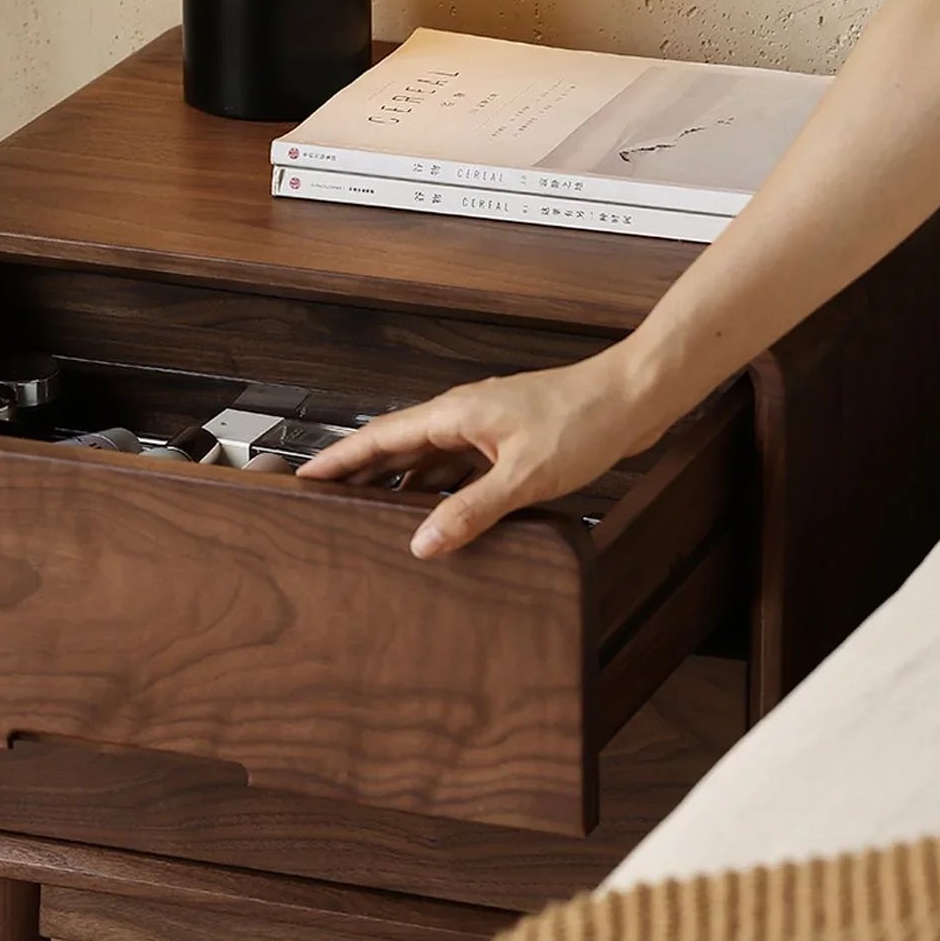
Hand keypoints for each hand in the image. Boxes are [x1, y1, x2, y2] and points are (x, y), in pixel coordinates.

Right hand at [297, 345, 669, 558]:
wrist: (634, 397)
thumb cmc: (585, 420)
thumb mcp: (524, 476)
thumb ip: (471, 511)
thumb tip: (424, 543)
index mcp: (454, 414)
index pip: (379, 436)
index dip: (339, 459)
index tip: (305, 477)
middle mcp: (463, 416)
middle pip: (396, 447)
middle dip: (360, 474)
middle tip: (327, 503)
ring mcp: (485, 427)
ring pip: (427, 458)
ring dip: (400, 484)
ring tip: (375, 516)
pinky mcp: (508, 440)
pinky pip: (458, 466)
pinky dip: (440, 489)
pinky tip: (440, 513)